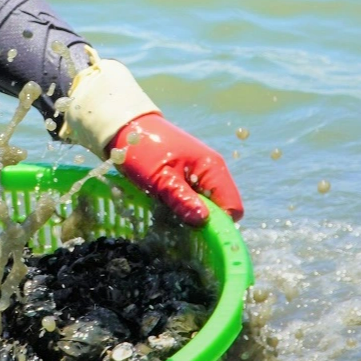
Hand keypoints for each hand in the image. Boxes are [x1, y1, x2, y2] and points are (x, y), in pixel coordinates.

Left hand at [112, 112, 244, 226]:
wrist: (127, 127)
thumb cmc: (143, 149)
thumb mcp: (160, 178)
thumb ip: (181, 199)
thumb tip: (204, 221)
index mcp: (212, 168)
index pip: (233, 208)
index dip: (219, 225)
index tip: (196, 233)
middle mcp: (213, 171)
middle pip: (221, 209)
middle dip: (203, 222)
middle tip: (178, 225)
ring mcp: (201, 174)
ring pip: (206, 206)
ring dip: (191, 215)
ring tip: (168, 216)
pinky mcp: (188, 177)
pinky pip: (194, 199)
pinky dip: (183, 207)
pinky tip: (165, 207)